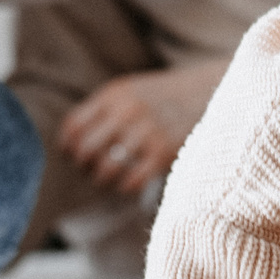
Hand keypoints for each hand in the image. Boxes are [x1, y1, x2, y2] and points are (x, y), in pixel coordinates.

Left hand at [59, 65, 222, 193]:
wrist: (211, 91)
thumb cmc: (166, 96)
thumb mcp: (132, 91)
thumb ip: (104, 109)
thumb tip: (72, 139)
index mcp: (114, 95)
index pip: (73, 126)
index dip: (68, 146)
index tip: (71, 155)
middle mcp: (126, 112)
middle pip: (85, 150)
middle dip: (83, 166)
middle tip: (88, 171)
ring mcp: (145, 133)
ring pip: (105, 169)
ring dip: (101, 180)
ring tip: (106, 180)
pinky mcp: (163, 153)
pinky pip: (131, 181)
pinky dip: (125, 187)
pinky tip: (128, 184)